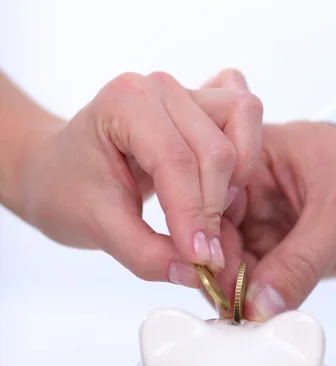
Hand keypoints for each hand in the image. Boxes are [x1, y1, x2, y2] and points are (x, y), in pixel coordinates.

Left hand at [12, 71, 262, 282]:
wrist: (57, 171)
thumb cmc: (67, 190)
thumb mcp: (98, 228)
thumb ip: (147, 254)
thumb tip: (198, 273)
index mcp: (125, 103)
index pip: (177, 161)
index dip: (194, 216)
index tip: (202, 260)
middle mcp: (160, 88)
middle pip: (217, 149)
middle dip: (215, 208)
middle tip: (204, 253)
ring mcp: (186, 93)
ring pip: (242, 127)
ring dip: (236, 181)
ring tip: (210, 217)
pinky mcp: (204, 107)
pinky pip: (245, 124)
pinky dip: (244, 161)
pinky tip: (222, 192)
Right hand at [202, 71, 335, 320]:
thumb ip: (299, 263)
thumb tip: (259, 306)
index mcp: (256, 155)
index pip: (214, 197)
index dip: (207, 238)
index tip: (213, 278)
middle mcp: (250, 187)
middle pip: (214, 232)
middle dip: (219, 271)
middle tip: (228, 308)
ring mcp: (261, 218)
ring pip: (232, 259)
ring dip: (236, 289)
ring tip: (241, 318)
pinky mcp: (275, 246)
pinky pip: (254, 275)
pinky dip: (254, 296)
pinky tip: (254, 314)